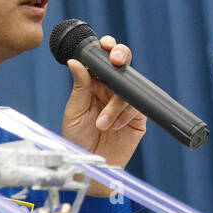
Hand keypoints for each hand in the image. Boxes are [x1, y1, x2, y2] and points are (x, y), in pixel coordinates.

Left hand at [62, 35, 146, 193]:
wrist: (91, 166)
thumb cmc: (78, 140)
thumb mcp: (74, 112)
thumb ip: (79, 86)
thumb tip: (75, 62)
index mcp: (94, 84)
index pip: (102, 61)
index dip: (107, 49)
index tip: (106, 45)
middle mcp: (111, 90)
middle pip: (122, 65)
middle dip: (121, 57)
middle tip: (116, 59)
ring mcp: (125, 103)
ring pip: (129, 89)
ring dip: (116, 105)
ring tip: (103, 124)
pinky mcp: (138, 117)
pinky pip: (137, 107)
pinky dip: (125, 115)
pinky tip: (115, 126)